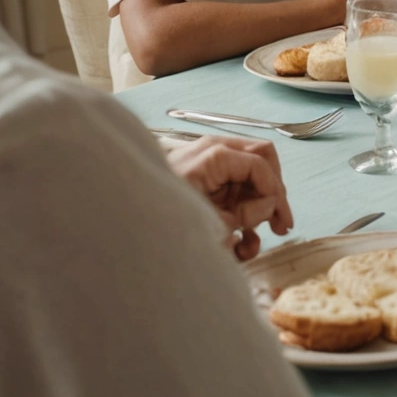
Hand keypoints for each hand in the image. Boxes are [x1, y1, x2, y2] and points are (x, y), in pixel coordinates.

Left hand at [166, 135, 292, 259]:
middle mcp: (214, 153)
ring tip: (260, 241)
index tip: (274, 221)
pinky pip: (231, 190)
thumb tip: (265, 212)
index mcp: (215, 155)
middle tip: (282, 224)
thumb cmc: (155, 217)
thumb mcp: (206, 219)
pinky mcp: (199, 181)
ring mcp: (206, 165)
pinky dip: (239, 215)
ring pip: (250, 178)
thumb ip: (243, 213)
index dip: (273, 194)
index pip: (263, 165)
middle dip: (274, 195)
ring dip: (258, 209)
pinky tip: (238, 243)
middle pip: (263, 161)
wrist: (114, 218)